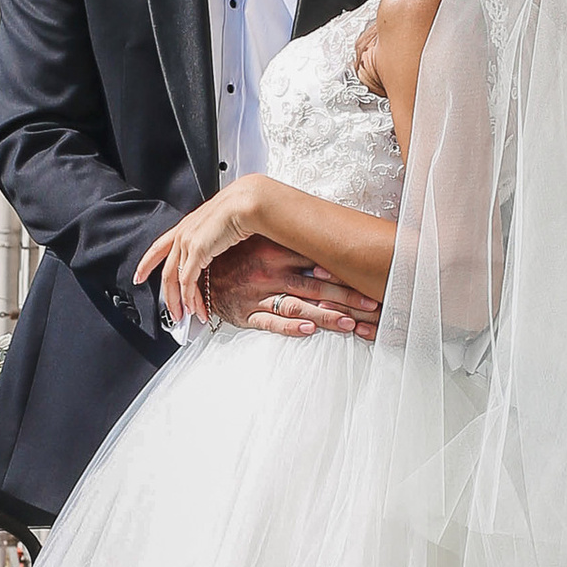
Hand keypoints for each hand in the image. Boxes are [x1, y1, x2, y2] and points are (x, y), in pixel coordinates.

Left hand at [135, 182, 269, 325]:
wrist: (247, 202)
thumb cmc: (241, 209)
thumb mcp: (220, 225)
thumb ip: (214, 238)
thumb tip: (218, 250)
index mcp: (187, 226)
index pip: (159, 247)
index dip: (146, 264)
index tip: (138, 276)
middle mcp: (183, 234)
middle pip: (166, 271)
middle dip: (168, 296)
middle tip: (173, 312)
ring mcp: (187, 242)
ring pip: (175, 280)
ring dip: (180, 302)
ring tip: (186, 316)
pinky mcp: (197, 251)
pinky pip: (188, 281)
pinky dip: (190, 298)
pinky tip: (195, 308)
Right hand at [201, 238, 380, 342]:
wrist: (195, 274)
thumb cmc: (232, 259)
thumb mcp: (257, 241)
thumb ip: (286, 241)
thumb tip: (321, 237)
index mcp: (273, 251)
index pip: (315, 261)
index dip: (342, 270)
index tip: (367, 276)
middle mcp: (269, 273)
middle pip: (314, 287)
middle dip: (345, 297)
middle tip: (371, 305)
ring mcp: (258, 295)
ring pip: (298, 306)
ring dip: (326, 316)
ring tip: (350, 323)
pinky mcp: (246, 314)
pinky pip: (270, 322)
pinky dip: (289, 327)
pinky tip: (308, 329)